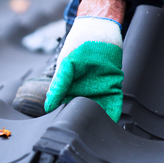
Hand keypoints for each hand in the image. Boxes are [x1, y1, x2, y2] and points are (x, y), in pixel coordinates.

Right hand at [45, 0, 125, 121]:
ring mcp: (99, 89)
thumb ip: (58, 84)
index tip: (66, 129)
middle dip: (85, 122)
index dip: (67, 119)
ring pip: (99, 110)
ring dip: (100, 120)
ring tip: (99, 132)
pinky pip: (114, 103)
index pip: (66, 108)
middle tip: (85, 134)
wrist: (99, 28)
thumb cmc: (78, 44)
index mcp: (69, 87)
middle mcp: (83, 90)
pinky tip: (111, 121)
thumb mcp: (66, 64)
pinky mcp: (113, 85)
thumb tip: (48, 105)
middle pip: (84, 112)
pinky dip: (113, 112)